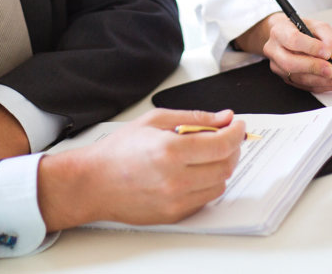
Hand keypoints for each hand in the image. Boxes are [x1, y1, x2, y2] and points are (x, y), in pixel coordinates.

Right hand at [37, 108, 244, 230]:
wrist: (94, 182)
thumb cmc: (118, 151)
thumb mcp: (154, 120)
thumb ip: (193, 118)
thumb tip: (222, 118)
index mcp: (171, 150)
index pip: (221, 144)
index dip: (235, 133)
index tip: (237, 125)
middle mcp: (176, 178)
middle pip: (225, 165)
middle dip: (232, 148)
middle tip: (227, 137)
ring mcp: (176, 200)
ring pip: (220, 184)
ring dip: (222, 167)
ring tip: (209, 154)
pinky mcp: (174, 214)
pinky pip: (205, 199)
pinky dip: (208, 183)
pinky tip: (197, 171)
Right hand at [235, 12, 331, 91]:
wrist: (287, 35)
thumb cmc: (301, 29)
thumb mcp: (318, 26)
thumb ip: (331, 40)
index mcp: (280, 31)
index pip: (293, 40)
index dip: (311, 48)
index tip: (327, 53)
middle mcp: (274, 50)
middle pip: (290, 63)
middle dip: (314, 68)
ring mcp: (278, 66)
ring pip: (298, 78)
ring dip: (322, 80)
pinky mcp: (285, 78)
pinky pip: (304, 86)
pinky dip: (321, 86)